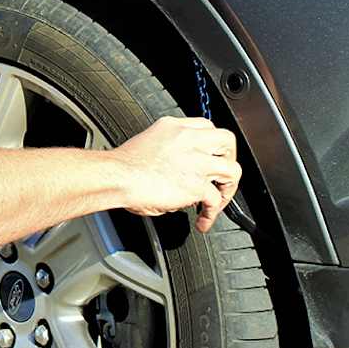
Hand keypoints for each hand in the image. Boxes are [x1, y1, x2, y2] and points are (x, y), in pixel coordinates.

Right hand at [112, 116, 240, 232]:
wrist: (116, 177)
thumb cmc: (123, 165)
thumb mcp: (149, 142)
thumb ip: (171, 150)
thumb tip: (180, 170)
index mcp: (174, 127)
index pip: (207, 127)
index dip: (211, 145)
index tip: (210, 157)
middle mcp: (189, 140)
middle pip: (227, 141)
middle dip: (229, 159)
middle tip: (220, 176)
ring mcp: (195, 161)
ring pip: (232, 170)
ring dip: (227, 188)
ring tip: (218, 201)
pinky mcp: (195, 184)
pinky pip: (215, 200)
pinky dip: (212, 214)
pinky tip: (203, 220)